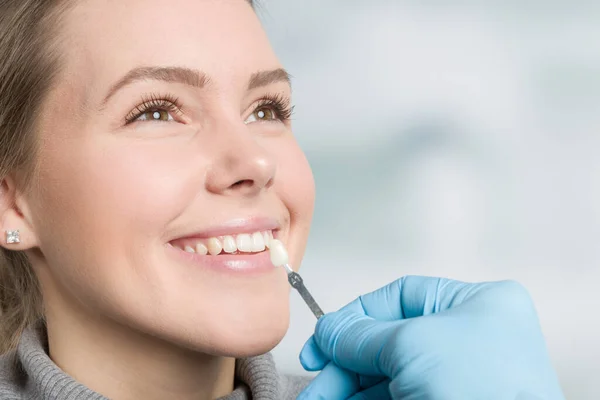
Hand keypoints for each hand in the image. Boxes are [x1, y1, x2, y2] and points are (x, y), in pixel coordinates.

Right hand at [297, 276, 564, 399]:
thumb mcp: (410, 344)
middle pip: (388, 340)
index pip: (402, 296)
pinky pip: (394, 398)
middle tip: (314, 380)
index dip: (357, 316)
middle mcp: (469, 338)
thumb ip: (361, 334)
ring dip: (346, 387)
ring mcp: (458, 376)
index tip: (324, 338)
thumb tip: (329, 330)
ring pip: (387, 375)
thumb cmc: (480, 388)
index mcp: (478, 305)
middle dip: (344, 362)